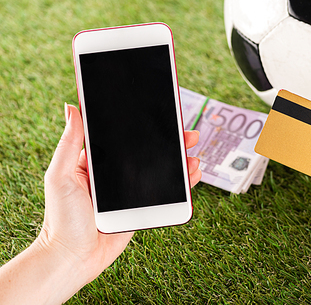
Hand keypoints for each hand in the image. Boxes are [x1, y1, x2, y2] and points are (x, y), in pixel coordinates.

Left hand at [0, 103, 201, 303]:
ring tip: (193, 154)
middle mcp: (117, 174)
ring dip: (179, 161)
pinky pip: (165, 192)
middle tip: (187, 133)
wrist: (74, 257)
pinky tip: (192, 175)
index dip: (143, 126)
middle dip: (170, 141)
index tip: (159, 114)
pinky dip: (181, 184)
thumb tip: (71, 108)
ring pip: (160, 170)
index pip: (124, 138)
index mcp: (97, 162)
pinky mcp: (142, 207)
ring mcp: (131, 191)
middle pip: (148, 152)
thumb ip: (69, 144)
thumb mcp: (61, 176)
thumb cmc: (61, 218)